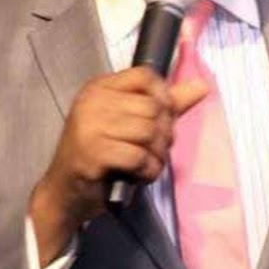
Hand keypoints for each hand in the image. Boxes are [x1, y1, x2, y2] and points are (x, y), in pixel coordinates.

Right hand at [29, 66, 207, 267]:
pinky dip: (147, 171)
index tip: (161, 118)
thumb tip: (203, 85)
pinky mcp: (92, 152)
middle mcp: (92, 100)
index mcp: (100, 87)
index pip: (146, 76)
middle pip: (153, 107)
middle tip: (153, 151)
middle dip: (164, 134)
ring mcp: (89, 125)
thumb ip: (167, 104)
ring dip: (157, 155)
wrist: (65, 192)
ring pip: (149, 131)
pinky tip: (138, 176)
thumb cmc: (101, 155)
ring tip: (146, 164)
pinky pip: (139, 156)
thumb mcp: (131, 123)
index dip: (164, 97)